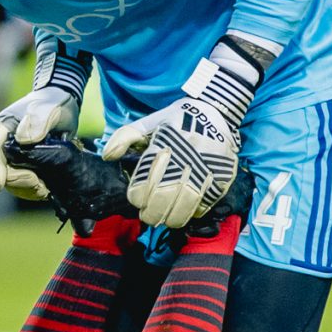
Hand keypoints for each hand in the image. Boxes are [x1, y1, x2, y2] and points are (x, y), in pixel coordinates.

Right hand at [0, 45, 90, 199]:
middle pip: (0, 169)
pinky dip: (29, 190)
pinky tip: (44, 189)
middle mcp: (4, 143)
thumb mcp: (50, 109)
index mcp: (4, 127)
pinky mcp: (24, 164)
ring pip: (9, 179)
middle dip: (16, 180)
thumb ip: (38, 120)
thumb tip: (23, 140)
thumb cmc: (54, 103)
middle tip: (38, 184)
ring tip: (43, 189)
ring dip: (24, 188)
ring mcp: (13, 154)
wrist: (63, 103)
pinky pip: (20, 182)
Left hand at [99, 42, 257, 227]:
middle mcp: (185, 154)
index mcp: (164, 142)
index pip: (145, 179)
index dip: (137, 196)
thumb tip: (108, 156)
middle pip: (164, 194)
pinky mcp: (223, 174)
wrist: (217, 111)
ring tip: (166, 220)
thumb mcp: (150, 122)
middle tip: (148, 217)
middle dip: (152, 212)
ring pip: (186, 202)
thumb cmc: (178, 120)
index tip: (137, 201)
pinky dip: (196, 211)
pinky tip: (187, 212)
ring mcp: (206, 165)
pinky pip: (208, 200)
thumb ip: (125, 137)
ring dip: (173, 217)